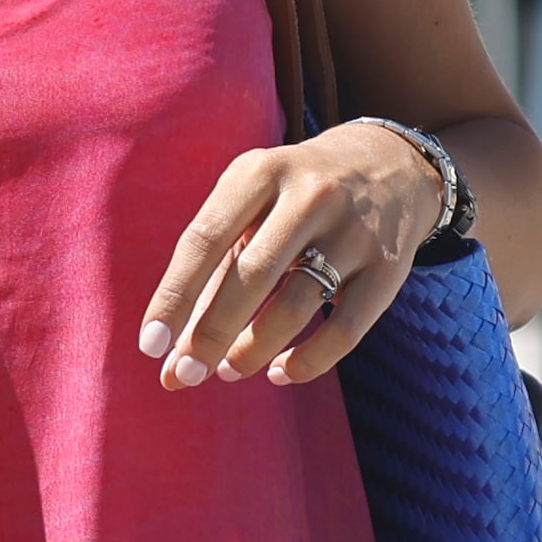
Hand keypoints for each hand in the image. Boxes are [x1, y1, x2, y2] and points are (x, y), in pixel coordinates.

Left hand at [139, 123, 448, 391]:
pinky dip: (308, 362)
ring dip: (254, 350)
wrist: (391, 166)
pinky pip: (345, 330)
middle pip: (251, 276)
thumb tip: (171, 358)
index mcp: (261, 172)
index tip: (150, 346)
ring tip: (230, 369)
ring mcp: (354, 231)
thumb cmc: (294, 198)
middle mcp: (310, 196)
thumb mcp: (252, 207)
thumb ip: (213, 275)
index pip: (205, 239)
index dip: (174, 296)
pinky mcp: (388, 268)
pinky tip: (280, 372)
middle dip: (211, 333)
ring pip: (296, 306)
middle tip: (186, 375)